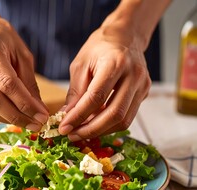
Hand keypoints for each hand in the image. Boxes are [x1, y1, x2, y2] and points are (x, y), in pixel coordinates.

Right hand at [0, 11, 48, 131]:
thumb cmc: (3, 40)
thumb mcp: (22, 54)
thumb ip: (29, 82)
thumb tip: (38, 110)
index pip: (7, 82)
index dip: (26, 103)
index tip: (42, 116)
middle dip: (16, 116)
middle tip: (36, 124)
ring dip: (6, 119)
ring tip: (26, 122)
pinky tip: (10, 116)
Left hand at [58, 26, 150, 140]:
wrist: (125, 36)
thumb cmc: (99, 47)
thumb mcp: (80, 65)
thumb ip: (75, 91)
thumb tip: (67, 116)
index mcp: (115, 63)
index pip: (96, 97)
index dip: (78, 116)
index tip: (64, 127)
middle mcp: (134, 75)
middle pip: (114, 114)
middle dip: (90, 129)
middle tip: (72, 135)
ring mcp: (142, 85)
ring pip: (123, 120)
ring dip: (100, 131)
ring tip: (81, 132)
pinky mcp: (144, 93)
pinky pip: (127, 117)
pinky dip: (109, 125)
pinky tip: (94, 125)